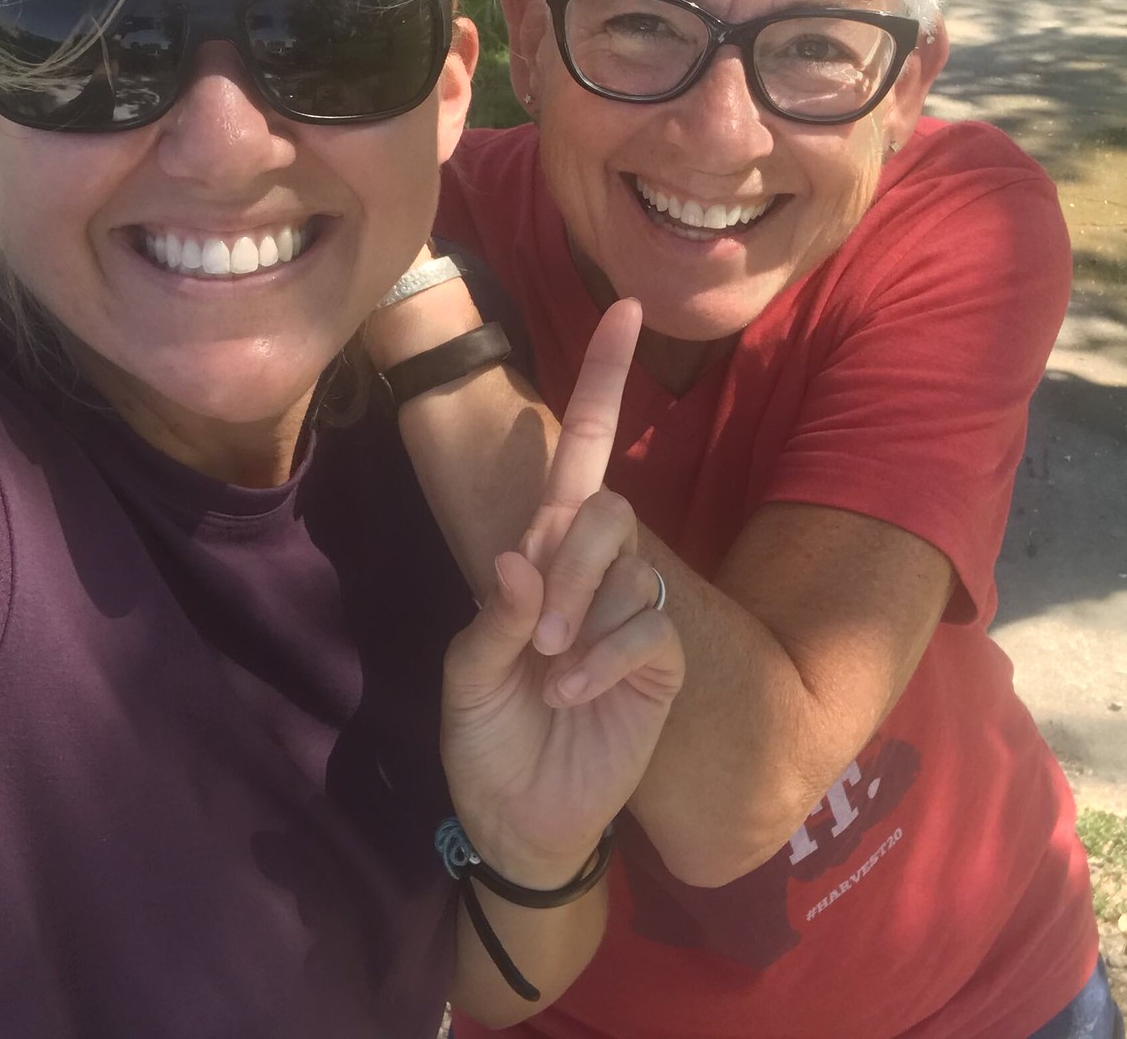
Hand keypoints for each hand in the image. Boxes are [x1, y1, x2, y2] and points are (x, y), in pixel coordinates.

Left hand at [439, 299, 679, 886]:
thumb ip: (493, 618)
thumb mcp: (466, 679)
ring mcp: (631, 614)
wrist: (520, 820)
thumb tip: (524, 557)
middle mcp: (592, 574)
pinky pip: (649, 624)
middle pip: (606, 507)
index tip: (627, 307)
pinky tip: (575, 691)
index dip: (603, 382)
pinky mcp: (660, 659)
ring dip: (583, 611)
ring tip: (551, 671)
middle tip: (537, 633)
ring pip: (630, 563)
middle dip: (572, 556)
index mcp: (540, 558)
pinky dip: (607, 654)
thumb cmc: (486, 740)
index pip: (579, 454)